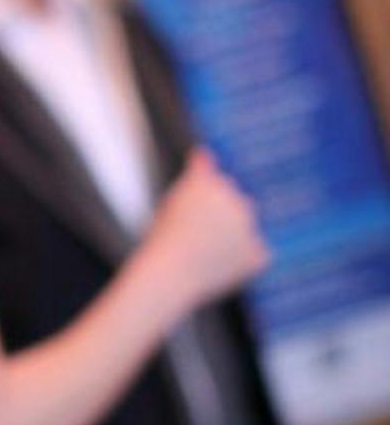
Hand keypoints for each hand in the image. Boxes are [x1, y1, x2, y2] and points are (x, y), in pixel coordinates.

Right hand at [141, 149, 268, 307]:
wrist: (169, 273)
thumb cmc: (164, 237)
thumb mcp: (175, 199)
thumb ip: (198, 174)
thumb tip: (204, 151)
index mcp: (210, 183)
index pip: (218, 184)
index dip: (201, 203)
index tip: (187, 219)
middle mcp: (236, 200)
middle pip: (236, 204)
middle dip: (222, 217)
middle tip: (194, 236)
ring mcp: (250, 228)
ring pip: (244, 228)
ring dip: (232, 236)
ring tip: (203, 253)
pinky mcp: (259, 254)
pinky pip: (255, 254)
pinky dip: (241, 261)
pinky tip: (218, 267)